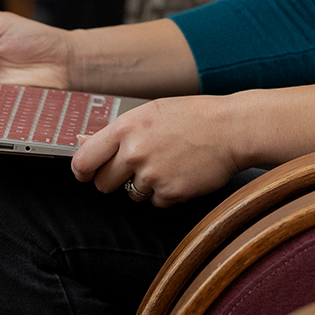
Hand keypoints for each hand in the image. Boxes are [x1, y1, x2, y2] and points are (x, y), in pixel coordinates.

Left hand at [70, 94, 243, 206]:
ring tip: (166, 164)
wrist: (232, 129)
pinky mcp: (171, 193)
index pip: (83, 160)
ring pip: (130, 194)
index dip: (82, 171)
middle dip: (115, 179)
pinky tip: (180, 173)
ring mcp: (152, 175)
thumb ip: (116, 131)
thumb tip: (81, 141)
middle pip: (103, 183)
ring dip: (144, 186)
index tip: (87, 174)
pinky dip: (166, 192)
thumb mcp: (150, 112)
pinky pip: (156, 202)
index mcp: (125, 128)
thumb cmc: (193, 116)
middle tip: (137, 166)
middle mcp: (134, 152)